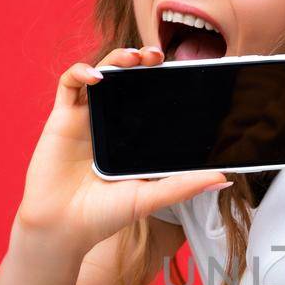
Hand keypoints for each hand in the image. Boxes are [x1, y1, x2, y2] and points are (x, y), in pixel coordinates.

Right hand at [16, 45, 227, 250]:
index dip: (164, 83)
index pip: (150, 100)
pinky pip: (69, 84)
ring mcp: (86, 119)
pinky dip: (81, 72)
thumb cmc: (104, 216)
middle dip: (143, 61)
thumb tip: (223, 177)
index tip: (184, 74)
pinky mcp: (61, 119)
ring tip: (135, 57)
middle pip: (127, 81)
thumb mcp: (151, 197)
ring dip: (117, 59)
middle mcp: (110, 124)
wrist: (63, 228)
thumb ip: (184, 186)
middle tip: (160, 56)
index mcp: (132, 138)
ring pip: (101, 75)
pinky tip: (97, 76)